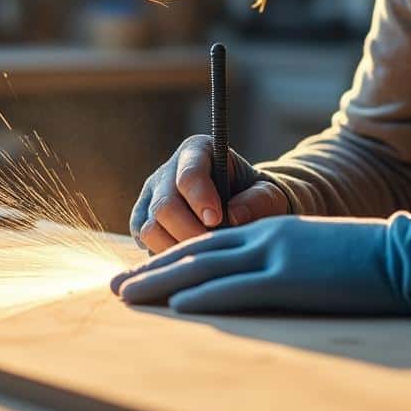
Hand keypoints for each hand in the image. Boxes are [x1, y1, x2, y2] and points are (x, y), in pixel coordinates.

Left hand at [111, 213, 410, 314]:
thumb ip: (282, 263)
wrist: (404, 253)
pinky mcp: (290, 279)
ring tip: (127, 297)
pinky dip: (205, 296)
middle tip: (114, 288)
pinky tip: (179, 306)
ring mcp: (274, 257)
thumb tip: (258, 283)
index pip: (206, 244)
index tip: (138, 274)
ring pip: (203, 268)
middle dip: (150, 271)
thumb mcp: (314, 254)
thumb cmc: (365, 260)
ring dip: (161, 284)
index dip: (168, 259)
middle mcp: (263, 238)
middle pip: (194, 253)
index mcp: (268, 230)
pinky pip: (238, 288)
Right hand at [130, 135, 288, 252]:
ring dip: (177, 248)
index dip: (200, 198)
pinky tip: (191, 259)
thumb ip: (258, 200)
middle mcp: (167, 172)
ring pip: (150, 228)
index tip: (217, 220)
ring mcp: (151, 198)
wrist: (241, 209)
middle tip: (215, 248)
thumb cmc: (256, 198)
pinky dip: (166, 257)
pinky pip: (145, 245)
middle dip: (190, 232)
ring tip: (205, 256)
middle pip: (165, 205)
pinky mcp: (142, 222)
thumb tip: (233, 217)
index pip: (188, 174)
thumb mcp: (268, 194)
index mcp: (197, 151)